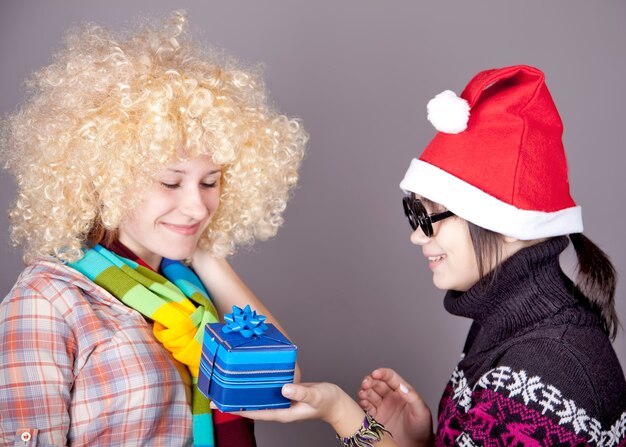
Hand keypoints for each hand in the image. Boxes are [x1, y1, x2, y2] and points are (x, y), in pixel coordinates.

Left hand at [226, 382, 366, 436]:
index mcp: (283, 413)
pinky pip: (266, 391)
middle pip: (252, 407)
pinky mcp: (284, 394)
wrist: (336, 403)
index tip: (222, 406)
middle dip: (235, 402)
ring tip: (226, 386)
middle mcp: (279, 408)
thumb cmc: (327, 401)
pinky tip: (249, 379)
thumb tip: (283, 389)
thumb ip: (300, 392)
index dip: (239, 409)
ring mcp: (281, 401)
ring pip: (257, 399)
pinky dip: (255, 386)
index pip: (256, 412)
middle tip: (215, 396)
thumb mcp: (315, 395)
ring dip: (243, 394)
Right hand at [358, 368, 432, 446]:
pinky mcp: (375, 417)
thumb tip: (402, 386)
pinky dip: (362, 402)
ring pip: (370, 393)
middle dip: (370, 381)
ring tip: (363, 393)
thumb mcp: (421, 411)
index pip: (390, 377)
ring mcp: (382, 406)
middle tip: (366, 383)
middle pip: (377, 383)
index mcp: (402, 391)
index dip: (382, 373)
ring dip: (364, 390)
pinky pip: (366, 406)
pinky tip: (362, 401)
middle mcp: (391, 397)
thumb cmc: (422, 429)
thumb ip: (412, 397)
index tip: (375, 373)